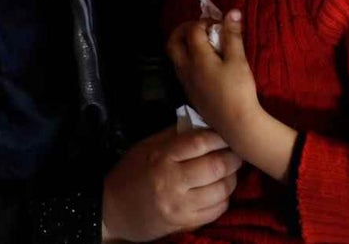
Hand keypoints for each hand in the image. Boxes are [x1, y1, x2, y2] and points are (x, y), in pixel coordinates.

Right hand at [100, 126, 240, 241]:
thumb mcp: (147, 147)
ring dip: (231, 179)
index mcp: (161, 157)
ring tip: (229, 171)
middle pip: (217, 166)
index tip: (227, 134)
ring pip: (222, 190)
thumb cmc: (131, 173)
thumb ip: (175, 135)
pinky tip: (219, 190)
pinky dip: (224, 198)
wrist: (112, 210)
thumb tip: (204, 124)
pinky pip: (217, 210)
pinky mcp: (185, 224)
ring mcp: (180, 206)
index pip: (200, 142)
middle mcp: (172, 181)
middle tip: (236, 153)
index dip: (220, 136)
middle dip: (233, 158)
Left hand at [166, 11, 260, 147]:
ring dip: (184, 44)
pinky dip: (187, 59)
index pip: (192, 30)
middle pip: (173, 42)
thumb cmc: (238, 90)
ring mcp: (185, 82)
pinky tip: (204, 63)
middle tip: (199, 27)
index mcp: (197, 57)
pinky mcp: (190, 93)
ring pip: (175, 56)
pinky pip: (181, 69)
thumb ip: (233, 35)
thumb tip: (231, 12)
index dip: (204, 22)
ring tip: (202, 43)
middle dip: (183, 30)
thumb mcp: (238, 60)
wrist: (236, 125)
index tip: (219, 24)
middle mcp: (186, 68)